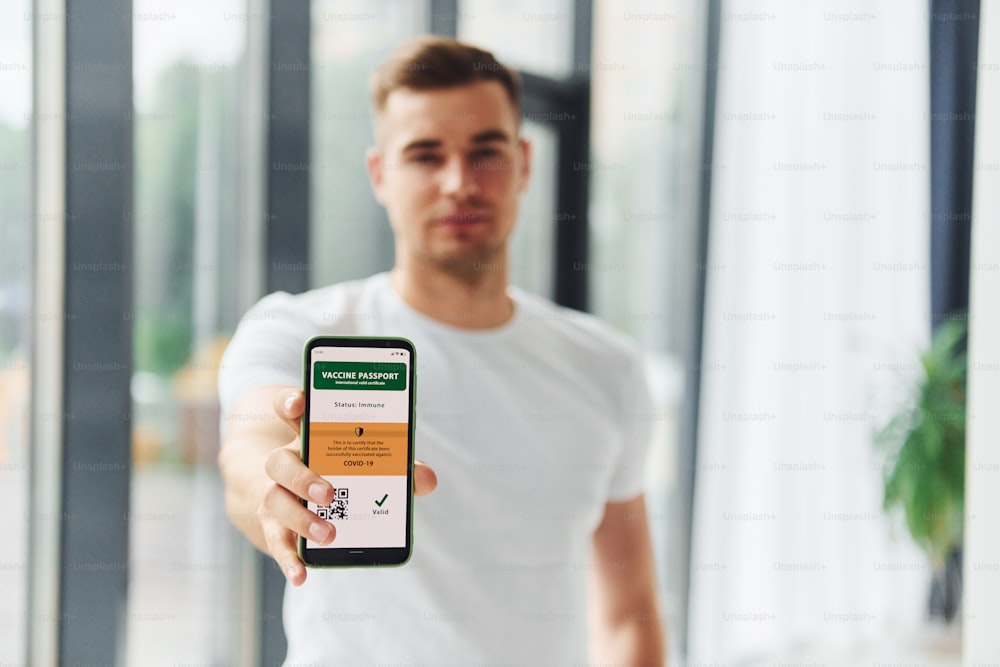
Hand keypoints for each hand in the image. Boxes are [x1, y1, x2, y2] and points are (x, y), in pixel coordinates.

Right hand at [260, 389, 436, 585]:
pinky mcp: (274, 526)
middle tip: (329, 494)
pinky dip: (289, 559)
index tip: (300, 402)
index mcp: (308, 437)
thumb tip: (426, 479)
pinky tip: (303, 574)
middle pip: (280, 463)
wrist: (295, 495)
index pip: (292, 412)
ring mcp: (275, 494)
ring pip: (275, 501)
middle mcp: (286, 463)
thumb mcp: (366, 462)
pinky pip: (276, 542)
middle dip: (303, 478)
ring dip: (301, 519)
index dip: (291, 404)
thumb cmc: (339, 470)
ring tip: (328, 534)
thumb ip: (399, 467)